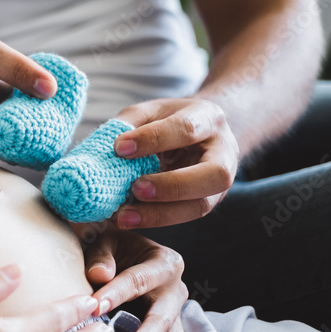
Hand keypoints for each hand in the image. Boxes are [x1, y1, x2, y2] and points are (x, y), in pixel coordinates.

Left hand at [73, 224, 186, 331]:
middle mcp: (175, 291)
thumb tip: (100, 275)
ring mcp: (176, 316)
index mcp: (163, 263)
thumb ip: (101, 255)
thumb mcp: (104, 241)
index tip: (95, 308)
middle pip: (162, 319)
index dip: (117, 293)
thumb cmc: (110, 250)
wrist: (121, 258)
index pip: (138, 280)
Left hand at [113, 97, 238, 228]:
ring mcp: (218, 182)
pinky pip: (185, 216)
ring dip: (160, 214)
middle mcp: (223, 152)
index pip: (186, 129)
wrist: (198, 134)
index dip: (153, 139)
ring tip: (124, 216)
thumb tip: (107, 146)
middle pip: (214, 174)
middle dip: (173, 185)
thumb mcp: (149, 111)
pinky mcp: (206, 202)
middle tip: (136, 189)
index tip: (120, 148)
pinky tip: (128, 219)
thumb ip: (130, 123)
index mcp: (209, 118)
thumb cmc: (169, 120)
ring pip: (201, 205)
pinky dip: (155, 220)